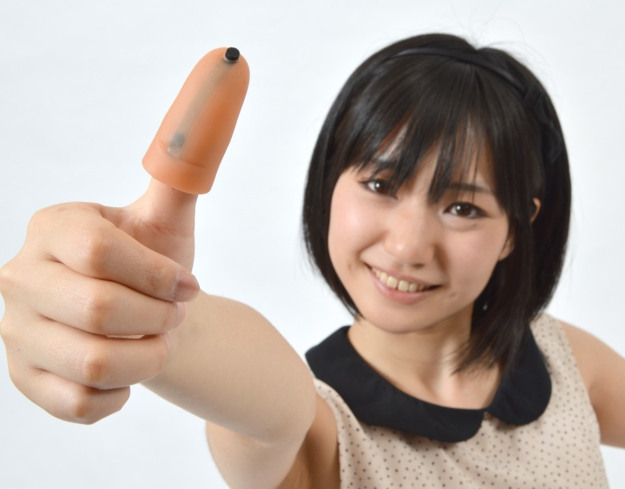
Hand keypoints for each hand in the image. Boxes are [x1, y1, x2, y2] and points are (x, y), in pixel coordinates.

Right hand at [0, 179, 199, 422]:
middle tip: (172, 315)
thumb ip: (181, 172)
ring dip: (148, 357)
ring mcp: (16, 332)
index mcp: (51, 228)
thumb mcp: (166, 220)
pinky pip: (81, 403)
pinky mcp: (25, 378)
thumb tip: (212, 94)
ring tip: (157, 342)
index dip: (159, 275)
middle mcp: (20, 277)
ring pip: (94, 363)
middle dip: (157, 318)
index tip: (189, 286)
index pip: (99, 251)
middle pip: (100, 309)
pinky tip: (130, 369)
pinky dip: (123, 392)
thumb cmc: (152, 267)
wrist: (139, 317)